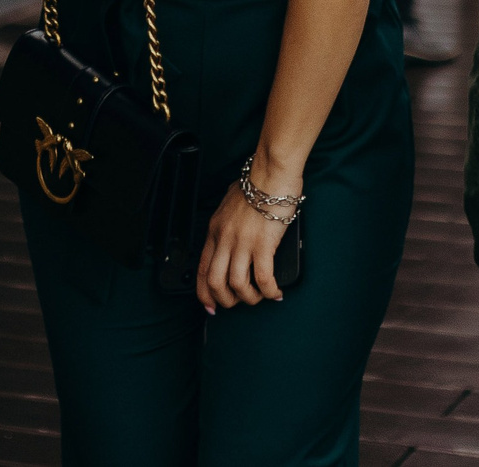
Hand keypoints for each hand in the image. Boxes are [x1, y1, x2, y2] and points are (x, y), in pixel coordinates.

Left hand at [196, 165, 295, 310]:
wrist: (271, 172)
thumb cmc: (256, 182)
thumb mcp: (230, 202)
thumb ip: (228, 220)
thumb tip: (233, 230)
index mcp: (215, 230)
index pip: (202, 269)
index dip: (205, 293)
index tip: (211, 306)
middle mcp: (225, 239)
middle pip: (216, 282)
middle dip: (226, 300)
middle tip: (238, 303)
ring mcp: (243, 243)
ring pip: (237, 285)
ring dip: (250, 297)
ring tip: (260, 296)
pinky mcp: (263, 245)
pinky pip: (262, 279)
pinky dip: (269, 291)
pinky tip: (276, 293)